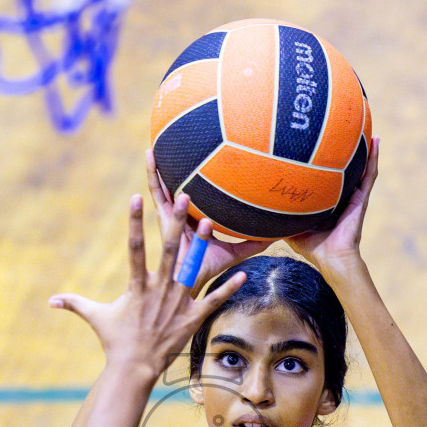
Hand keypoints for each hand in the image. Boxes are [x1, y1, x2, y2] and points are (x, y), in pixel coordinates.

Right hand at [50, 194, 247, 376]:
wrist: (134, 368)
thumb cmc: (115, 341)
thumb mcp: (95, 317)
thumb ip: (75, 303)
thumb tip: (50, 300)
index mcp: (137, 285)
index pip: (134, 246)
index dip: (134, 221)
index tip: (134, 197)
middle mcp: (159, 289)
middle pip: (169, 248)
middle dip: (176, 221)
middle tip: (185, 197)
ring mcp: (178, 303)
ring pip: (193, 268)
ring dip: (203, 245)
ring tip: (211, 222)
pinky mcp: (192, 318)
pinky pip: (212, 300)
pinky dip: (228, 289)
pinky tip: (242, 274)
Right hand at [146, 149, 272, 290]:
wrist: (190, 280)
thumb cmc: (208, 267)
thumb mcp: (233, 252)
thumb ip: (252, 243)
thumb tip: (275, 235)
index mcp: (192, 220)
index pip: (192, 197)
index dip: (192, 181)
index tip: (197, 162)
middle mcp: (178, 216)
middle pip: (174, 188)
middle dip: (171, 170)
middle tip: (172, 146)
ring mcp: (168, 214)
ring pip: (160, 186)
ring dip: (156, 166)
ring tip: (153, 147)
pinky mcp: (162, 215)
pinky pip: (157, 191)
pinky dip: (152, 173)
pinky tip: (151, 157)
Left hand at [286, 136, 379, 273]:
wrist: (331, 259)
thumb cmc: (313, 247)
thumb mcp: (293, 228)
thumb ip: (281, 215)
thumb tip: (260, 204)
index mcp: (330, 200)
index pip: (330, 176)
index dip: (328, 161)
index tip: (322, 143)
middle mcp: (344, 195)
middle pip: (347, 168)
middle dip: (348, 150)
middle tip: (346, 128)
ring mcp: (355, 196)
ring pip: (362, 167)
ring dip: (365, 149)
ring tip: (366, 128)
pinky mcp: (362, 199)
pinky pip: (370, 175)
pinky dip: (373, 158)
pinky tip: (375, 141)